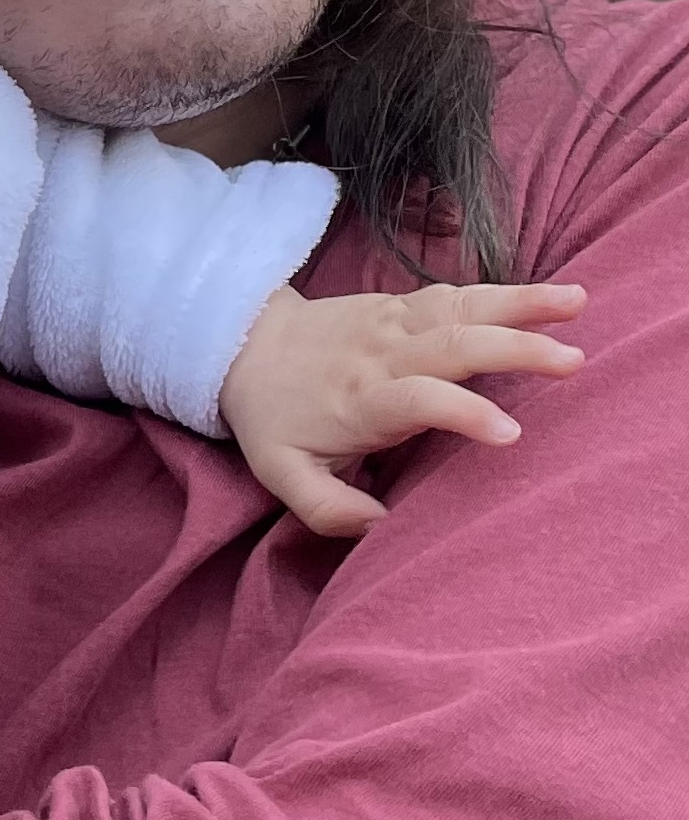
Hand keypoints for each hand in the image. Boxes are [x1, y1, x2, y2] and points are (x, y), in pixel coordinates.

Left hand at [219, 281, 587, 538]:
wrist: (241, 343)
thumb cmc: (271, 416)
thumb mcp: (281, 474)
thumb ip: (326, 507)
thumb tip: (380, 527)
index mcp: (361, 400)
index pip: (418, 400)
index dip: (463, 414)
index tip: (511, 435)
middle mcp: (382, 354)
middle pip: (454, 344)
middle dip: (515, 349)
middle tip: (570, 361)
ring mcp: (393, 322)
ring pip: (462, 307)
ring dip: (521, 304)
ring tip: (578, 303)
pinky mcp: (401, 305)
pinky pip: (456, 294)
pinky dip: (503, 292)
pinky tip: (547, 296)